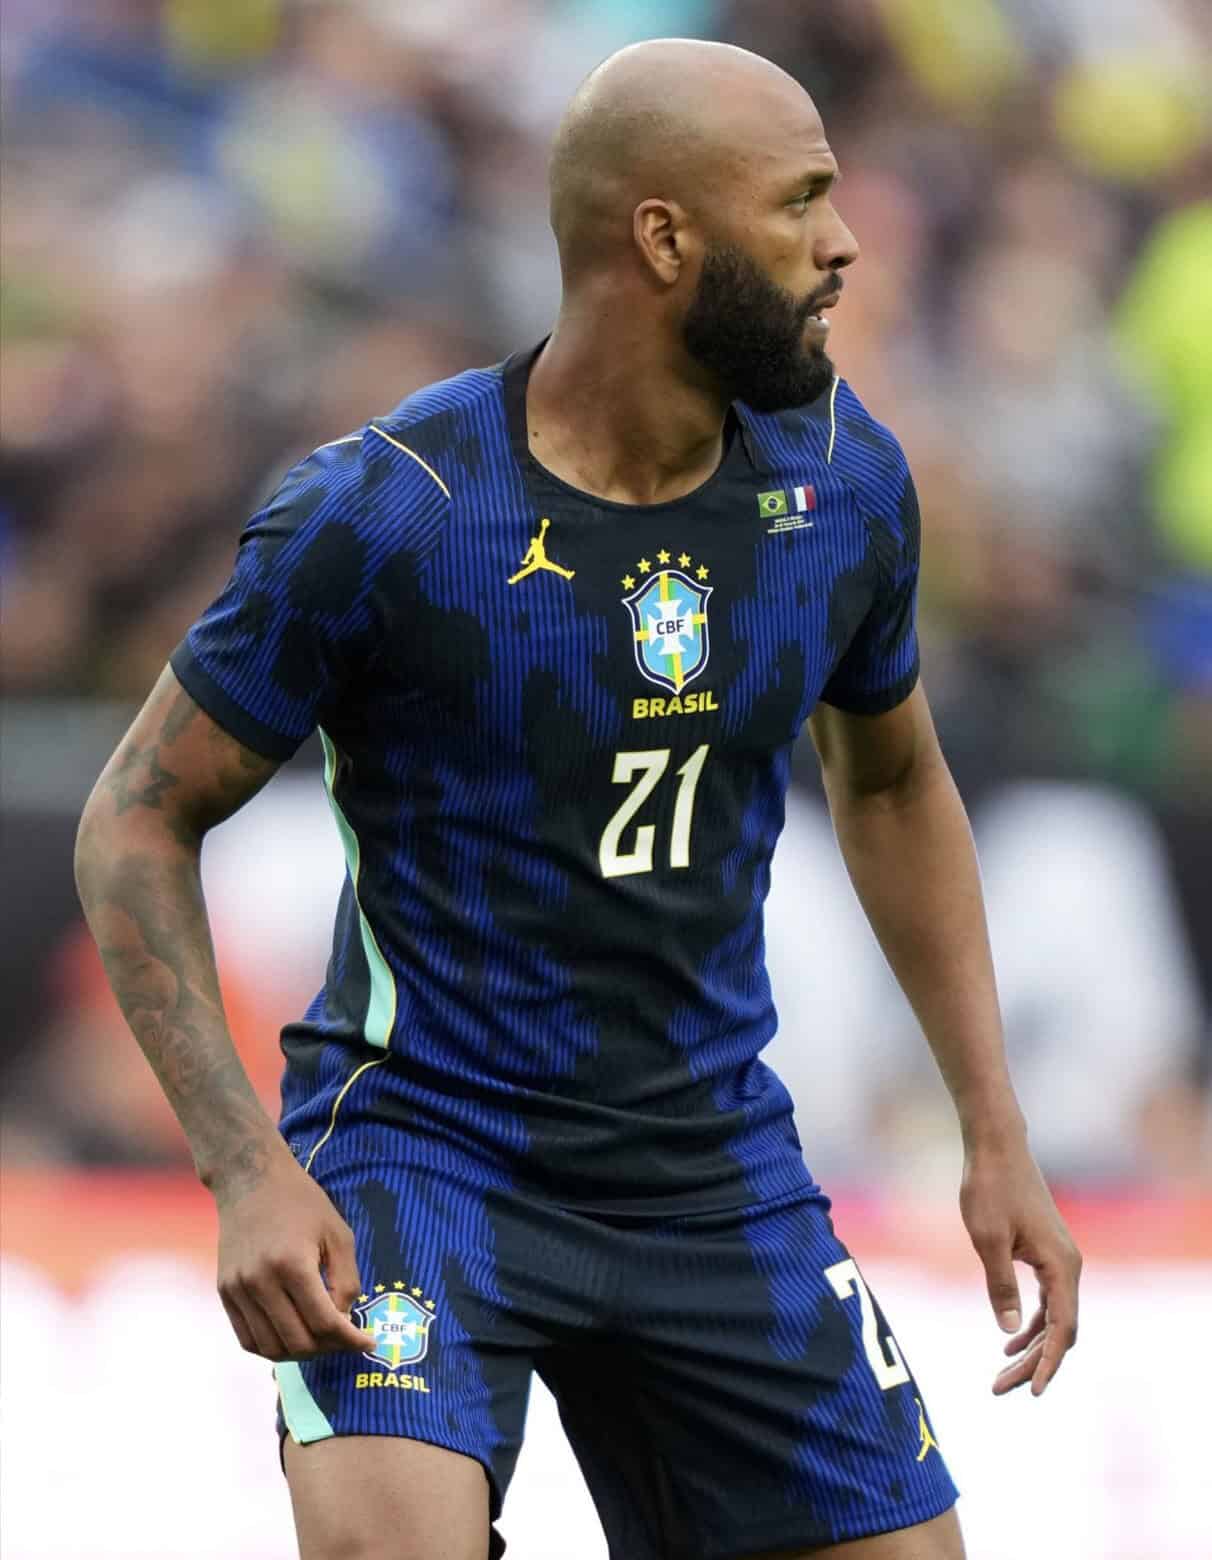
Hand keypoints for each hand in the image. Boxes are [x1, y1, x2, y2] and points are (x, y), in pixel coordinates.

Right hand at [214, 1146, 368, 1361]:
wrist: (250, 1180)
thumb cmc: (301, 1202)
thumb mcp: (338, 1233)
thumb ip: (346, 1280)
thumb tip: (344, 1320)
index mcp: (292, 1263)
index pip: (324, 1322)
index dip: (351, 1340)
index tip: (369, 1342)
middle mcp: (259, 1282)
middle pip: (298, 1341)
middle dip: (330, 1348)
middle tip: (347, 1338)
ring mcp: (237, 1290)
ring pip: (271, 1348)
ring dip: (302, 1354)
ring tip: (322, 1340)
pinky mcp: (225, 1292)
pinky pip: (248, 1339)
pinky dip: (273, 1348)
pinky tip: (293, 1337)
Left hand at [960, 1136, 1081, 1396]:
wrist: (996, 1147)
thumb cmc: (990, 1188)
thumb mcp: (987, 1239)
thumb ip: (1000, 1286)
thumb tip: (1011, 1331)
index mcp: (1061, 1266)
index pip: (1062, 1329)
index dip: (1047, 1364)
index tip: (1031, 1392)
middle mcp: (1070, 1266)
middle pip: (1060, 1330)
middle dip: (1034, 1363)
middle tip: (1000, 1389)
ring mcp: (1060, 1260)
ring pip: (1054, 1317)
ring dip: (1032, 1347)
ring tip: (1003, 1374)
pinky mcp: (1047, 1253)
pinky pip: (1048, 1300)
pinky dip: (1033, 1324)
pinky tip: (1011, 1340)